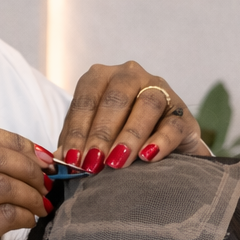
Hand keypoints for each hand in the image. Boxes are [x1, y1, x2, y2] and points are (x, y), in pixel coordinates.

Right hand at [0, 124, 53, 239]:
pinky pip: (6, 213)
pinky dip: (27, 215)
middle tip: (46, 179)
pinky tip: (29, 221)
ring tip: (41, 204)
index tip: (38, 154)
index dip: (15, 141)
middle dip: (28, 166)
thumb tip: (32, 150)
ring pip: (2, 184)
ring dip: (31, 193)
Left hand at [56, 62, 205, 172]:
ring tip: (116, 162)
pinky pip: (174, 124)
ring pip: (147, 105)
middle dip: (101, 133)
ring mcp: (160, 90)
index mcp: (102, 77)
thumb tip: (57, 160)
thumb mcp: (90, 138)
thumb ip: (74, 145)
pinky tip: (148, 157)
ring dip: (129, 135)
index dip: (78, 129)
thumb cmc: (114, 137)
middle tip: (92, 163)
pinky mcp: (182, 113)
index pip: (87, 99)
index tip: (72, 158)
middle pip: (116, 98)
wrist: (158, 145)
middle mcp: (131, 76)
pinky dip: (160, 141)